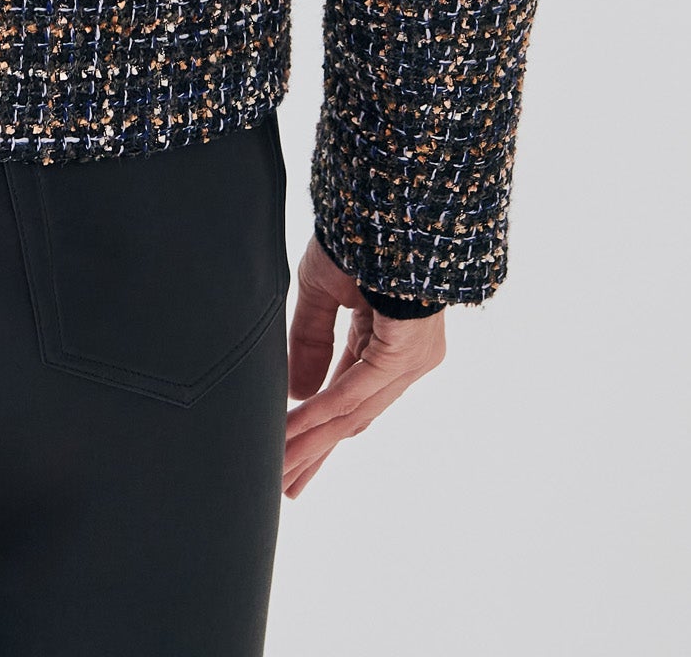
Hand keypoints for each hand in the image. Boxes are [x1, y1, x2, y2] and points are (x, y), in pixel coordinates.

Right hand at [282, 235, 446, 497]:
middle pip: (353, 416)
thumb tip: (297, 391)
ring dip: (312, 443)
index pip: (351, 397)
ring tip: (281, 474)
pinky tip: (291, 434)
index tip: (292, 454)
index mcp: (388, 340)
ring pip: (352, 413)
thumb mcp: (323, 290)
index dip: (320, 427)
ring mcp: (408, 360)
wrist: (389, 205)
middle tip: (287, 486)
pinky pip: (352, 394)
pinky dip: (317, 415)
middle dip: (317, 451)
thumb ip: (311, 339)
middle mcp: (405, 359)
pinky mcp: (400, 354)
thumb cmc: (359, 235)